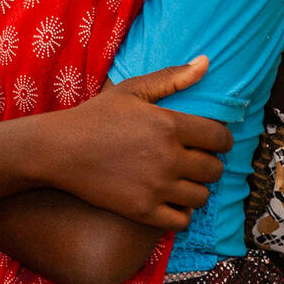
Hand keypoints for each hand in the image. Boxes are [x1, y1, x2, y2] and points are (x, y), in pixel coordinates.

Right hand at [49, 57, 232, 230]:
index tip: (213, 141)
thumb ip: (173, 78)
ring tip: (184, 180)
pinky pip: (181, 221)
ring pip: (201, 196)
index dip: (222, 139)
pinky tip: (172, 200)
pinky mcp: (143, 211)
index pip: (220, 138)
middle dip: (210, 163)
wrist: (61, 150)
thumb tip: (207, 62)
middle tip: (196, 160)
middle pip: (214, 169)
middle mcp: (168, 158)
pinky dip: (182, 212)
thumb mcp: (133, 90)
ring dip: (197, 188)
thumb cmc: (97, 116)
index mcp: (170, 125)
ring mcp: (156, 188)